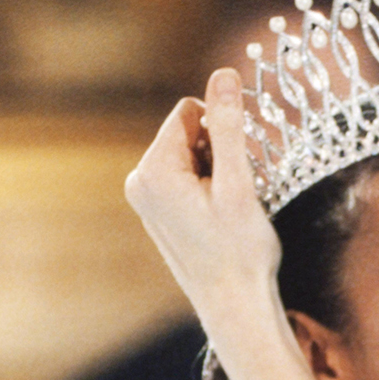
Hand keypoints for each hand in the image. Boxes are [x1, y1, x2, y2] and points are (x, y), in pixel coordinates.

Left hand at [125, 68, 281, 320]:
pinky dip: (208, 186)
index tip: (234, 170)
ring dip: (216, 170)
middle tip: (232, 194)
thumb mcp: (238, 183)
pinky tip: (218, 217)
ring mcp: (145, 197)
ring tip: (226, 209)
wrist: (234, 305)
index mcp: (153, 171)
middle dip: (218, 152)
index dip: (221, 131)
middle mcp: (139, 181)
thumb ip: (228, 126)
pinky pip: (186, 175)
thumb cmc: (240, 250)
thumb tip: (224, 74)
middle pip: (188, 132)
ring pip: (191, 153)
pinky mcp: (156, 209)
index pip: (190, 111)